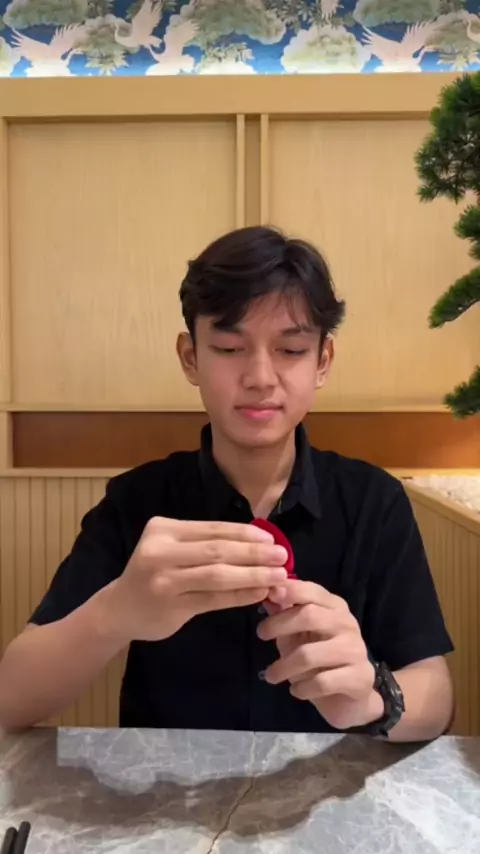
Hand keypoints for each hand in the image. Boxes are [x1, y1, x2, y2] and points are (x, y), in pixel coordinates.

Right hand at [103, 517, 287, 642]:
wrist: (119, 609)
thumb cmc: (154, 574)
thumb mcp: (172, 550)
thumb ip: (206, 546)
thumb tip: (260, 545)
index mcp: (163, 529)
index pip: (212, 529)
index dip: (245, 534)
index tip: (272, 540)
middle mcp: (160, 551)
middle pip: (217, 550)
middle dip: (254, 553)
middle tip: (283, 557)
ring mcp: (164, 580)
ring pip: (217, 574)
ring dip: (253, 575)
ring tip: (278, 576)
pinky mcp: (171, 606)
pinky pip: (213, 599)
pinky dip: (239, 595)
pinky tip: (259, 594)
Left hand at [257, 581, 383, 730]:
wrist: (351, 697)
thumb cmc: (321, 660)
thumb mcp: (299, 634)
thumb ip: (285, 616)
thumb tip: (268, 597)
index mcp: (334, 607)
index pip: (312, 591)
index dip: (289, 591)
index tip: (269, 596)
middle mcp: (347, 624)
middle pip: (310, 616)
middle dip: (279, 624)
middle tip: (260, 634)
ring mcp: (356, 650)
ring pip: (310, 655)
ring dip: (284, 667)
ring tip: (271, 675)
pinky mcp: (359, 677)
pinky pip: (322, 682)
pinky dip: (302, 688)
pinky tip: (296, 691)